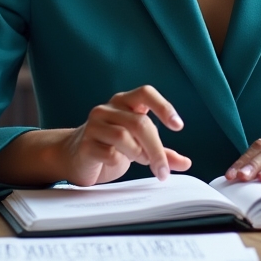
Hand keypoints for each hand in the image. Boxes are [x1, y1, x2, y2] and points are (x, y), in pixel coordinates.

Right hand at [58, 85, 191, 184]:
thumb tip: (186, 163)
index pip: (146, 92)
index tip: (178, 126)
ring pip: (124, 135)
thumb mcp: (139, 146)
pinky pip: (108, 152)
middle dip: (156, 148)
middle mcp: (108, 109)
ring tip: (141, 161)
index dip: (163, 106)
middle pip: (139, 122)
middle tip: (163, 168)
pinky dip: (118, 161)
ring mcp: (94, 124)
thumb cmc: (110, 147)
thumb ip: (162, 152)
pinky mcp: (85, 144)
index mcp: (125, 103)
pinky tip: (116, 163)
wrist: (75, 159)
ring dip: (139, 153)